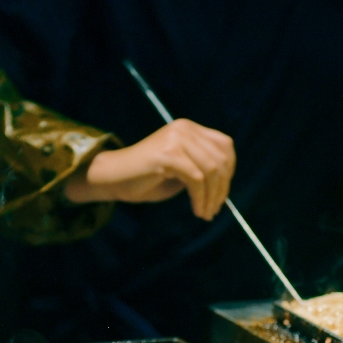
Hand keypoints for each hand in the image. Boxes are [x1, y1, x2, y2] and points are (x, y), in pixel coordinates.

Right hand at [64, 119, 234, 219]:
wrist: (112, 177)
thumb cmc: (144, 178)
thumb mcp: (180, 170)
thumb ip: (201, 169)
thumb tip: (225, 184)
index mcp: (188, 128)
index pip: (224, 146)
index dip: (229, 172)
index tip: (221, 195)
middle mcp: (184, 129)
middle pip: (220, 159)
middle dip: (222, 189)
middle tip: (214, 210)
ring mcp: (176, 139)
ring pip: (211, 170)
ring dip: (212, 197)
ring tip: (205, 213)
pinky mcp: (168, 154)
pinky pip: (196, 179)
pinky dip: (200, 198)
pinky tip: (196, 210)